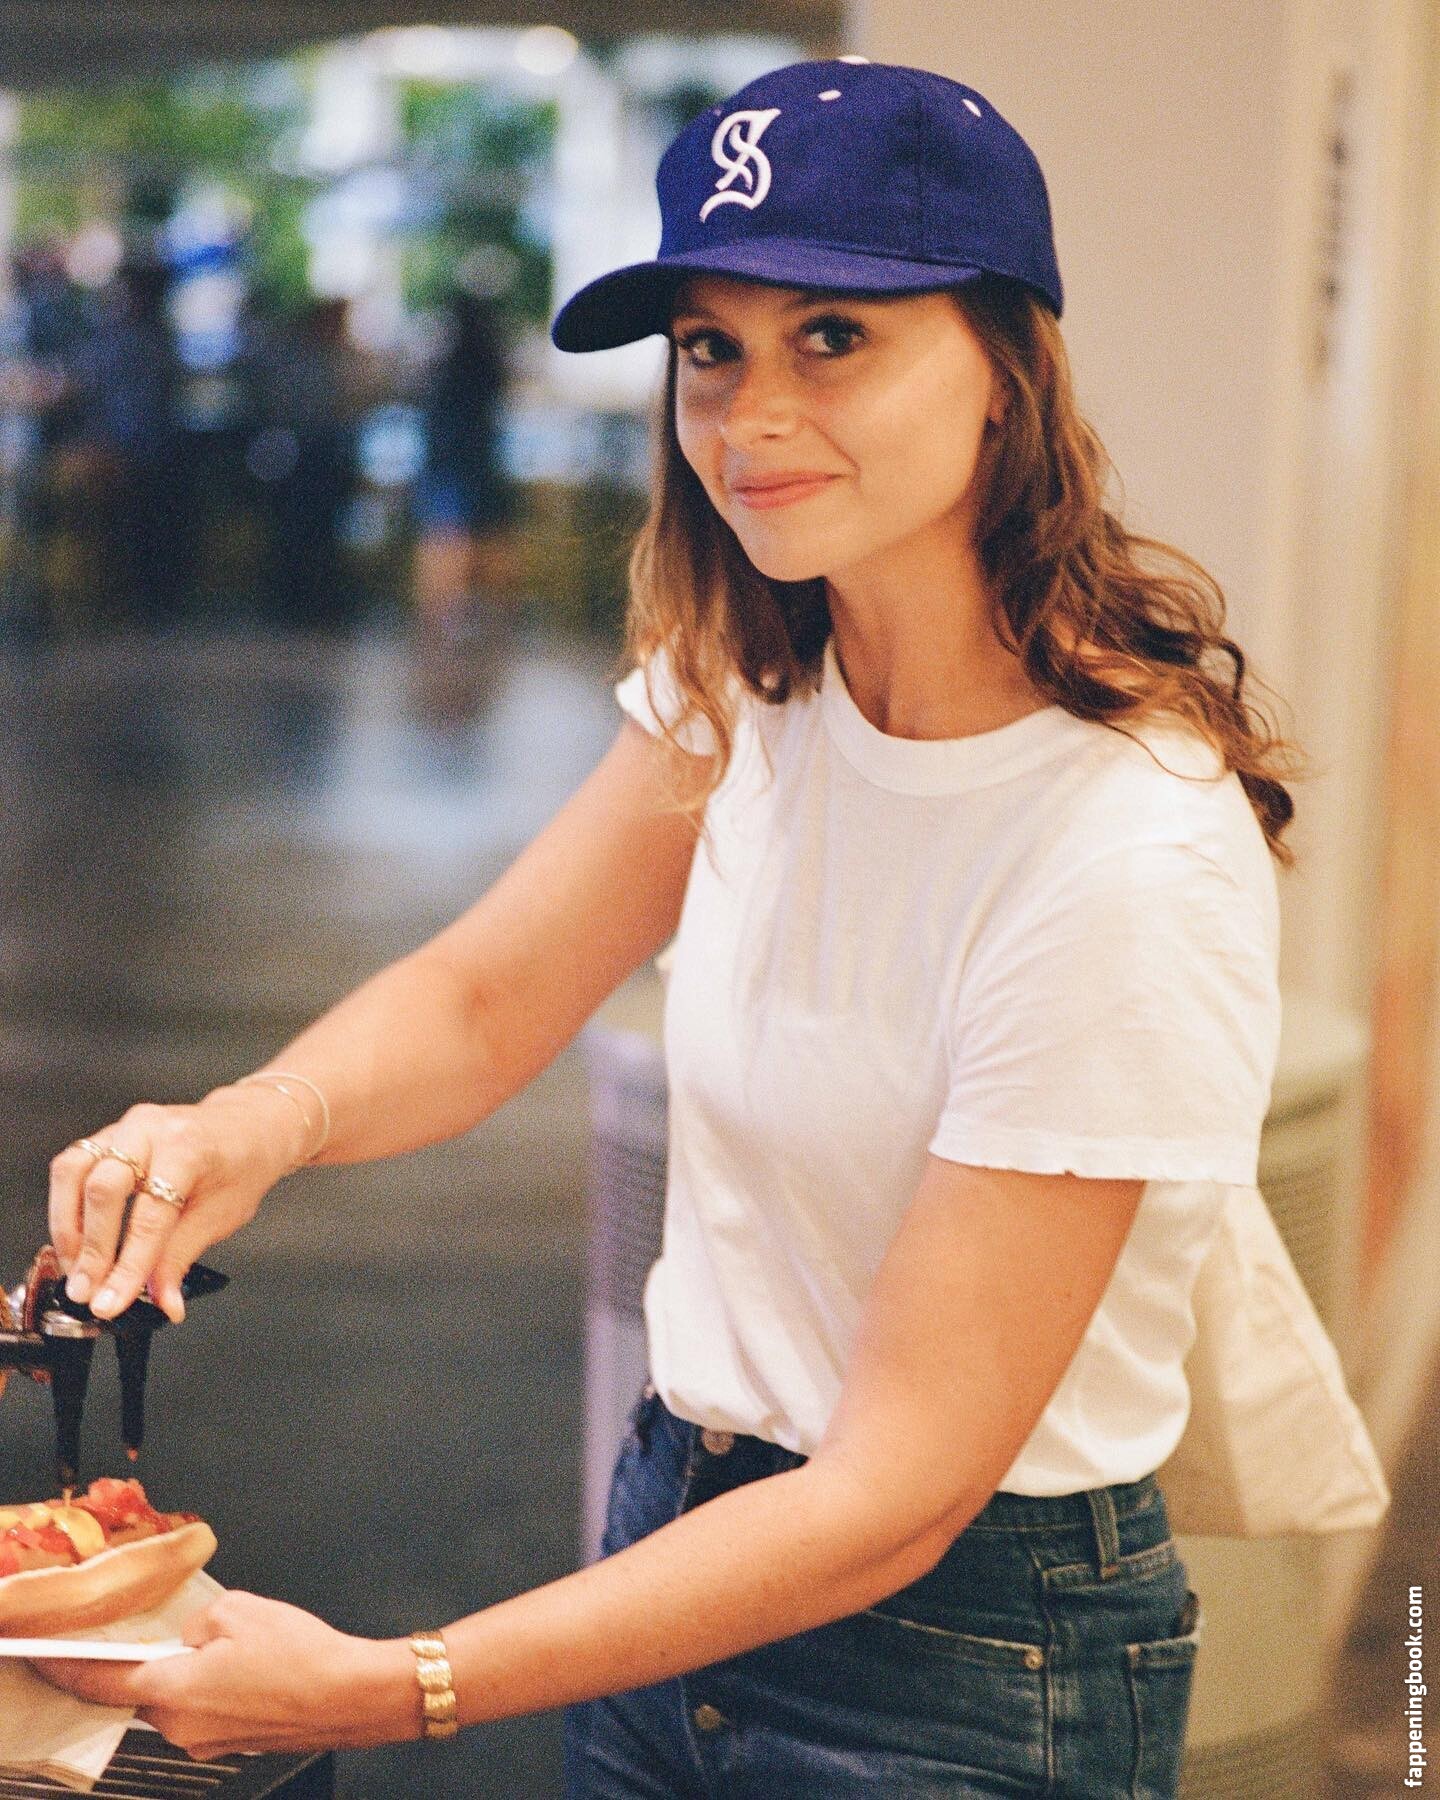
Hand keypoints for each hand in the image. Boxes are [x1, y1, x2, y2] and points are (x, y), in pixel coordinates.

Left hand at [30, 1592, 417, 1757]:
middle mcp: (181, 1726)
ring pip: (179, 1696)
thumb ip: (198, 1619)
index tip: (43, 1660)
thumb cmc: (301, 1656)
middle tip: (174, 1629)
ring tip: (236, 1641)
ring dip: (191, 1670)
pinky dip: (216, 1685)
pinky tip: (250, 1662)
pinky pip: (207, 1707)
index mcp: (173, 1691)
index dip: (66, 1669)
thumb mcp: (239, 1609)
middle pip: (143, 1688)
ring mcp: (206, 1740)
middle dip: (153, 1657)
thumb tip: (192, 1633)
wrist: (349, 1695)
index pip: (100, 1683)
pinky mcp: (232, 1741)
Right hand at [48, 1085, 310, 1321]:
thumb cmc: (241, 1165)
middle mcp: (150, 1129)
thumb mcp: (222, 1216)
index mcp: (187, 1148)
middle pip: (103, 1190)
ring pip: (74, 1172)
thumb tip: (163, 1304)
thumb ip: (181, 1259)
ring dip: (68, 1228)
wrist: (248, 1127)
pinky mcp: (108, 1134)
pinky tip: (75, 1239)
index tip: (111, 1301)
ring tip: (75, 1269)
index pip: (150, 1216)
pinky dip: (67, 1206)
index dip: (128, 1265)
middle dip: (92, 1250)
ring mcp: (125, 1126)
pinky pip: (72, 1166)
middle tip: (87, 1292)